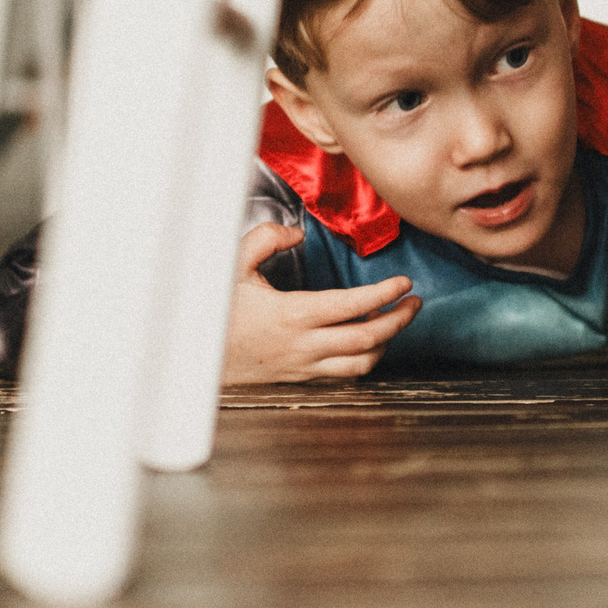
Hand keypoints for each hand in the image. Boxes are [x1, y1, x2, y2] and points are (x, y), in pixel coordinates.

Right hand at [221, 222, 419, 383]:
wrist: (194, 359)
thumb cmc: (214, 310)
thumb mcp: (233, 265)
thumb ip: (266, 239)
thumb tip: (296, 231)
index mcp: (292, 314)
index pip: (351, 306)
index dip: (383, 294)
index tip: (403, 283)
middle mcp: (303, 344)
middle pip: (368, 337)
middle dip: (399, 319)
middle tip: (413, 303)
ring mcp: (304, 364)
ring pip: (361, 362)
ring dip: (386, 342)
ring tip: (395, 321)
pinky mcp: (301, 376)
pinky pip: (344, 374)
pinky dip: (364, 359)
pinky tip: (368, 342)